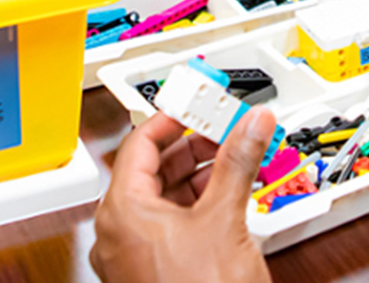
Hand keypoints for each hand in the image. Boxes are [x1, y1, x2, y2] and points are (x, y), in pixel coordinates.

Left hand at [90, 109, 274, 282]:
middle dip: (194, 143)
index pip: (141, 142)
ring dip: (199, 171)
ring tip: (234, 156)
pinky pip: (170, 222)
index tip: (200, 102)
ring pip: (163, 195)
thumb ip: (239, 160)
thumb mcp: (225, 215)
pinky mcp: (151, 272)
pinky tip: (227, 192)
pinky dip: (197, 201)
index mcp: (121, 211)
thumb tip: (251, 124)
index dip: (175, 116)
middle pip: (154, 167)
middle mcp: (118, 233)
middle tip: (225, 126)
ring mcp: (132, 256)